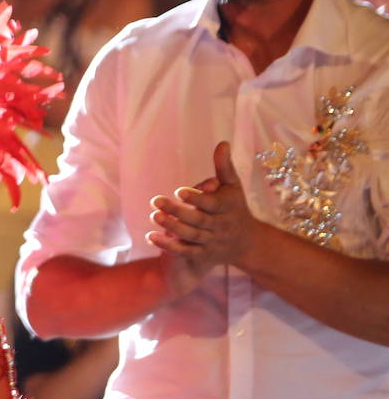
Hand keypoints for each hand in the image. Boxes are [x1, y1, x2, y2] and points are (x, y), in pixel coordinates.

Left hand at [146, 141, 258, 278]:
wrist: (247, 243)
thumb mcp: (233, 186)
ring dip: (172, 228)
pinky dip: (169, 246)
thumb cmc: (234, 207)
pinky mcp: (203, 255)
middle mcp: (220, 226)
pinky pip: (185, 252)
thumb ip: (224, 166)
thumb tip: (222, 143)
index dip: (196, 198)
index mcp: (227, 207)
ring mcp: (212, 241)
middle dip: (177, 211)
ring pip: (192, 237)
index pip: (212, 204)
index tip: (179, 191)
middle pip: (198, 221)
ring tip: (154, 216)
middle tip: (155, 201)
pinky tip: (151, 237)